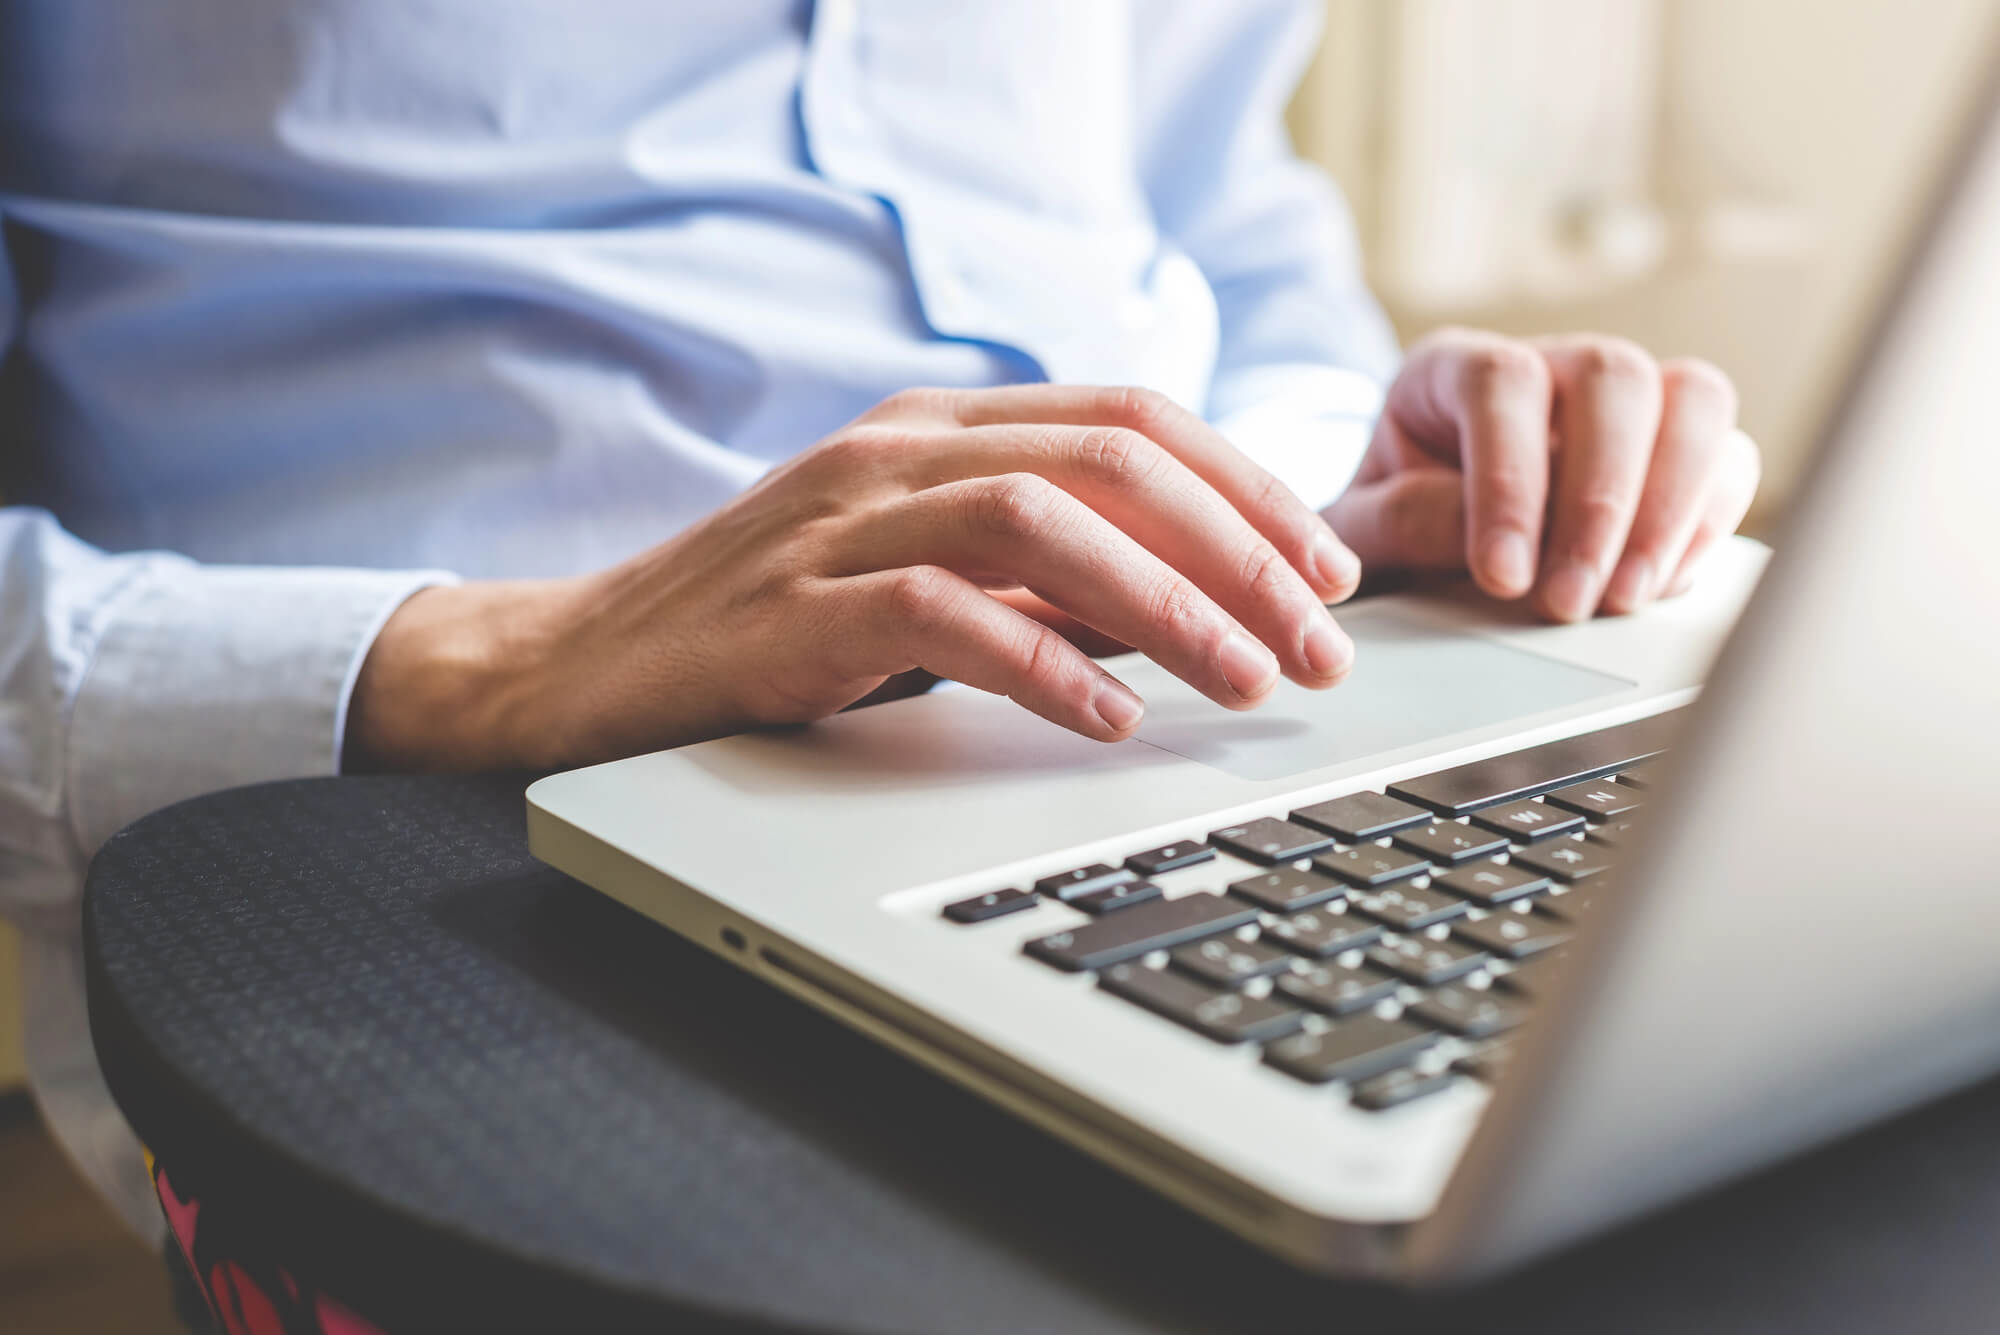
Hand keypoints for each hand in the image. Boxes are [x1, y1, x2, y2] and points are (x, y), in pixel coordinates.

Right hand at [347, 386, 1363, 770]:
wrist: (582, 664)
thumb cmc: (769, 625)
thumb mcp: (919, 573)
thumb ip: (1036, 570)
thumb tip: (1189, 604)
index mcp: (940, 425)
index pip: (1132, 420)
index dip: (1250, 487)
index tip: (1328, 570)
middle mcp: (899, 449)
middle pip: (1113, 461)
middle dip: (1242, 549)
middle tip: (1322, 643)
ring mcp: (843, 521)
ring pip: (1044, 520)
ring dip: (1170, 603)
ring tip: (1247, 679)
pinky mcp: (797, 608)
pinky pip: (947, 613)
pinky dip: (1047, 661)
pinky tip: (1112, 716)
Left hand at [1325, 327, 1761, 620]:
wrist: (1417, 541)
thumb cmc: (1390, 523)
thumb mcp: (1362, 528)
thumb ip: (1404, 523)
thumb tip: (1496, 546)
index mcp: (1454, 367)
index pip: (1503, 382)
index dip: (1510, 479)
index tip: (1501, 576)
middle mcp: (1552, 365)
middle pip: (1613, 377)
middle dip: (1599, 501)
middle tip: (1568, 601)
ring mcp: (1625, 402)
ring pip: (1693, 399)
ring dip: (1668, 507)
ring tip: (1622, 599)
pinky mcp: (1679, 448)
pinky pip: (1729, 458)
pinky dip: (1706, 524)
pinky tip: (1659, 584)